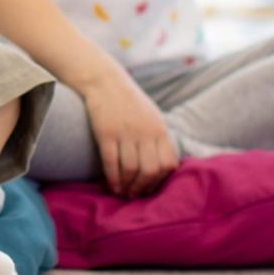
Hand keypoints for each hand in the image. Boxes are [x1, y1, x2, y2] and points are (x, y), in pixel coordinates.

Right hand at [84, 70, 178, 198]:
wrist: (105, 81)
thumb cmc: (129, 101)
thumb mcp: (152, 116)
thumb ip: (159, 138)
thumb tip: (164, 165)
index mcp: (160, 128)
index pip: (169, 163)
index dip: (161, 180)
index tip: (151, 186)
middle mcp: (145, 132)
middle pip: (151, 170)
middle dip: (143, 187)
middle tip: (135, 194)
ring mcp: (126, 132)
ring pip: (131, 169)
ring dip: (127, 185)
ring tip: (123, 192)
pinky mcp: (106, 133)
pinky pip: (111, 162)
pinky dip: (113, 178)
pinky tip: (112, 185)